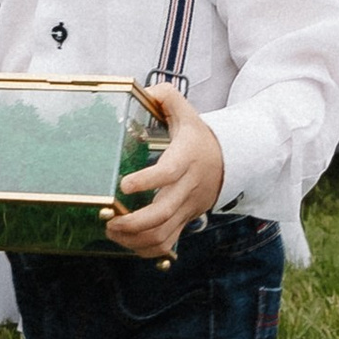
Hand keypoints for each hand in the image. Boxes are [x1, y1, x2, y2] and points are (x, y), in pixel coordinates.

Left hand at [105, 81, 226, 261]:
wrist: (228, 162)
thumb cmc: (198, 137)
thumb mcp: (187, 112)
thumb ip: (168, 96)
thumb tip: (149, 89)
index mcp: (186, 158)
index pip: (168, 173)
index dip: (147, 181)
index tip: (123, 185)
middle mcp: (187, 187)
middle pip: (163, 213)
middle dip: (133, 222)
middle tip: (109, 219)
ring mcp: (187, 208)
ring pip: (163, 235)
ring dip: (134, 239)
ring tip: (111, 230)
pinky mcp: (185, 221)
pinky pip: (166, 245)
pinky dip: (145, 249)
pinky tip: (125, 241)